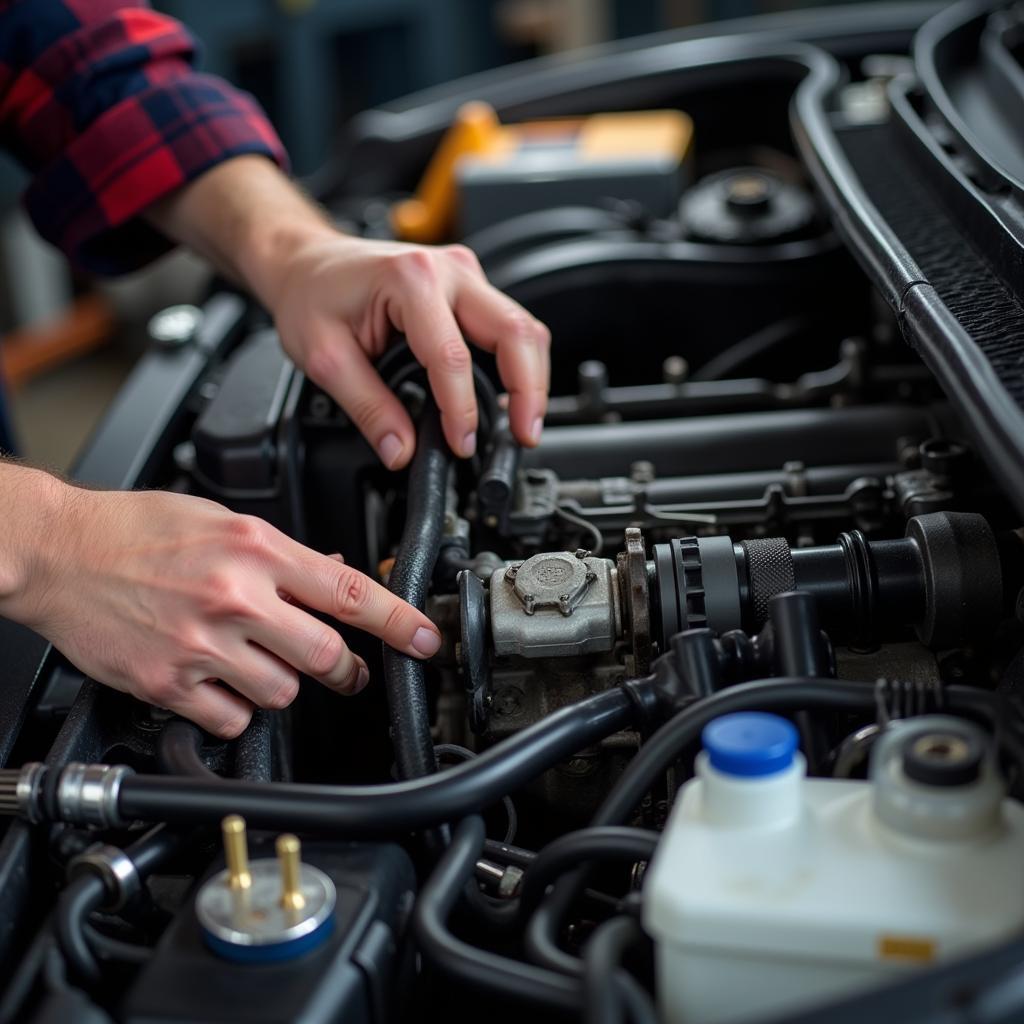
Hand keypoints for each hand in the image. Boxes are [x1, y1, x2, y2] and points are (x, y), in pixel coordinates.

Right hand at [7, 481, 441, 737]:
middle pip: (326, 656)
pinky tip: (219, 682)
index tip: (425, 640)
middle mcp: (234, 598)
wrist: (59, 552)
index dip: (399, 621)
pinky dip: (234, 709)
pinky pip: (231, 719)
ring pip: (282, 693)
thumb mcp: (222, 521)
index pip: (349, 592)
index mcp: (255, 550)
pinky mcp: (170, 683)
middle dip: (344, 668)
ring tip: (256, 661)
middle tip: (344, 667)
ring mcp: (202, 645)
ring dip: (281, 683)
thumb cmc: (135, 529)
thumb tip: (333, 576)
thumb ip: (281, 555)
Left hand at [262, 232, 550, 466]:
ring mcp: (464, 274)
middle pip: (514, 331)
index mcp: (410, 279)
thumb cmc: (311, 295)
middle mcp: (448, 269)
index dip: (462, 410)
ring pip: (523, 326)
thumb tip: (401, 450)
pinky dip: (519, 363)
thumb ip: (368, 408)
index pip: (452, 356)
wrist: (307, 261)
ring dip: (532, 378)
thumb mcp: (325, 358)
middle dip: (527, 391)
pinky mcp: (470, 286)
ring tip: (523, 424)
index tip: (461, 445)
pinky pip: (510, 324)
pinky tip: (512, 396)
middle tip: (524, 435)